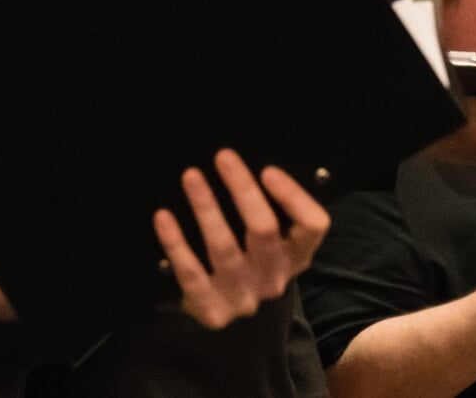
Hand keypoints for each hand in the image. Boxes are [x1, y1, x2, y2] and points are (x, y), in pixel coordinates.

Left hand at [152, 148, 328, 330]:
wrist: (233, 320)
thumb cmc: (251, 260)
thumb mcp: (274, 240)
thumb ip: (270, 207)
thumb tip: (240, 163)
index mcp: (297, 254)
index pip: (312, 225)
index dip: (293, 197)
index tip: (268, 170)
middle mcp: (275, 277)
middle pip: (264, 230)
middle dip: (243, 190)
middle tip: (223, 157)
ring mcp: (244, 297)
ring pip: (224, 248)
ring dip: (206, 208)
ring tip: (191, 177)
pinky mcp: (213, 311)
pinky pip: (191, 274)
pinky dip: (176, 243)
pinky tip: (163, 217)